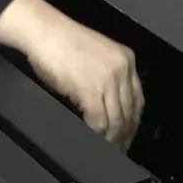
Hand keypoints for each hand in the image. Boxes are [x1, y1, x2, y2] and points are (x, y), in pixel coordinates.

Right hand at [0, 0, 143, 147]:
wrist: (44, 31)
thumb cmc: (60, 43)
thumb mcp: (95, 57)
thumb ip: (107, 77)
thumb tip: (106, 106)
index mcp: (126, 59)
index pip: (137, 98)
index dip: (133, 120)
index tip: (128, 134)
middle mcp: (123, 69)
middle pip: (130, 112)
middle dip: (125, 134)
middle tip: (119, 150)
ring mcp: (109, 80)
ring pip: (117, 120)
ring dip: (112, 139)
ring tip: (107, 151)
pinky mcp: (92, 90)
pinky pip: (100, 121)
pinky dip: (97, 135)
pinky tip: (93, 141)